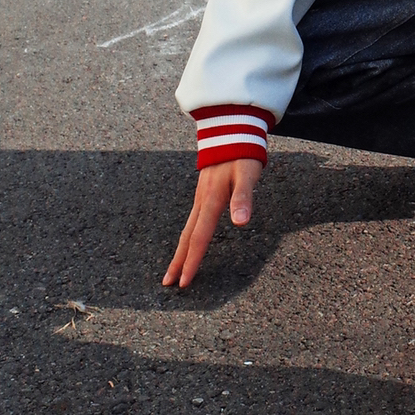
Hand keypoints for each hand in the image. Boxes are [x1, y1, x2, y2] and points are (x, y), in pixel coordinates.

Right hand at [162, 158, 263, 289]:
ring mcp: (201, 197)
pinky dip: (187, 237)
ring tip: (174, 269)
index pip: (199, 237)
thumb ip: (243, 197)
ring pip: (188, 229)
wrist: (230, 129)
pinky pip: (192, 221)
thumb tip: (240, 222)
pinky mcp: (204, 193)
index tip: (184, 282)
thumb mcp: (247, 174)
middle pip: (187, 237)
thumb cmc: (241, 153)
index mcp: (211, 199)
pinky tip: (188, 242)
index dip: (192, 260)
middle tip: (168, 284)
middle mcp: (202, 201)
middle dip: (178, 261)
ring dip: (181, 251)